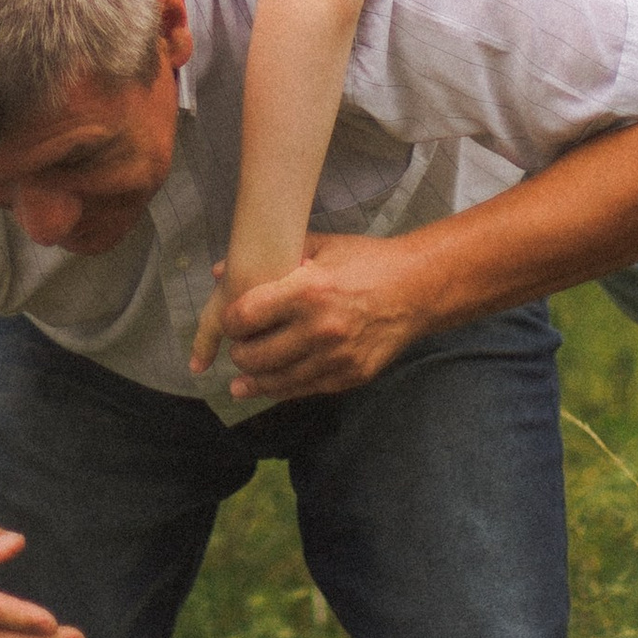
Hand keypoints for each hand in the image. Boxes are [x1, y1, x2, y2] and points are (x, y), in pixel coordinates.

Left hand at [221, 231, 440, 403]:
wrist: (418, 289)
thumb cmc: (366, 262)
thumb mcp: (321, 247)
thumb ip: (272, 257)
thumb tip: (219, 272)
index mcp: (308, 290)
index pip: (246, 316)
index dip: (230, 322)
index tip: (230, 322)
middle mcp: (319, 328)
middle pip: (254, 355)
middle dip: (239, 353)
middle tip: (239, 347)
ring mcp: (336, 357)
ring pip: (275, 381)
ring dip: (254, 378)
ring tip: (243, 375)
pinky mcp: (350, 377)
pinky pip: (303, 390)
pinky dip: (280, 390)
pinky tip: (266, 386)